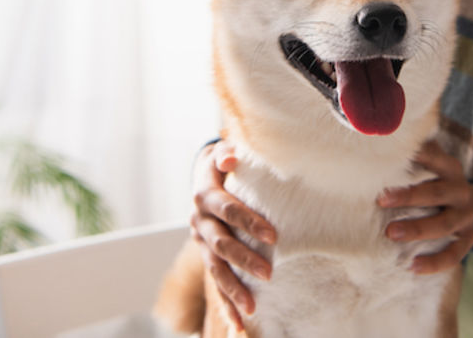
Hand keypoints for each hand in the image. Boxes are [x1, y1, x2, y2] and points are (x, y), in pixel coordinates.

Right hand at [189, 140, 276, 330]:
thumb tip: (230, 159)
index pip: (227, 209)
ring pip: (215, 269)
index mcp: (205, 194)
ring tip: (251, 308)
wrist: (204, 176)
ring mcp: (201, 241)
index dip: (248, 221)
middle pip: (220, 244)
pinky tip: (239, 325)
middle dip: (243, 260)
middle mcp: (199, 220)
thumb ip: (227, 154)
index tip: (273, 234)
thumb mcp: (223, 152)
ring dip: (232, 290)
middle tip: (268, 274)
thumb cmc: (225, 162)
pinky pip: (215, 283)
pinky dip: (226, 305)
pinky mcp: (206, 256)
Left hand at [377, 139, 472, 273]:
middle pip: (436, 192)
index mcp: (450, 168)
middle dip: (408, 196)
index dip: (412, 160)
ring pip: (444, 224)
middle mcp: (460, 191)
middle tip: (380, 199)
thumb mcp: (433, 165)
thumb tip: (374, 142)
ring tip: (391, 233)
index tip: (384, 163)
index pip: (433, 159)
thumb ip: (414, 155)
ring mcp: (466, 217)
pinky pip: (454, 254)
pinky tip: (413, 267)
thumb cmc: (438, 183)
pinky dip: (434, 262)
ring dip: (417, 228)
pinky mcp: (468, 240)